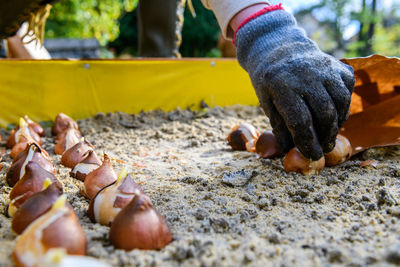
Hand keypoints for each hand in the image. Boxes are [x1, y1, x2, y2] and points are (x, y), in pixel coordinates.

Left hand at [234, 8, 354, 159]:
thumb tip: (288, 151)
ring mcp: (325, 68)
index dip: (308, 142)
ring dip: (337, 123)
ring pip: (341, 102)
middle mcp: (306, 75)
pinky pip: (348, 90)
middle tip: (323, 147)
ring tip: (329, 134)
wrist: (279, 48)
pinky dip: (344, 106)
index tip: (313, 155)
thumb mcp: (266, 102)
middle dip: (326, 136)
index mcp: (282, 86)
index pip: (300, 121)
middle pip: (325, 113)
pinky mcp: (338, 66)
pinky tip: (334, 114)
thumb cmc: (270, 81)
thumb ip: (279, 126)